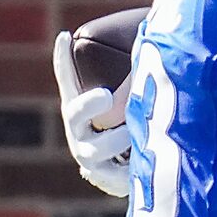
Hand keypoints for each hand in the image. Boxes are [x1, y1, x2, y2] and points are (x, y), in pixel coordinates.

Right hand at [53, 30, 133, 198]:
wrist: (124, 178)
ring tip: (143, 133)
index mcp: (80, 110)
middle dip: (89, 103)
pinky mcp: (104, 180)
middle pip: (75, 113)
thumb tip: (153, 38)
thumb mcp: (128, 107)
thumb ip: (133, 81)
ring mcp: (89, 157)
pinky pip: (119, 174)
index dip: (63, 60)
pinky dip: (135, 167)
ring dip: (123, 139)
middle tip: (105, 94)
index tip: (65, 36)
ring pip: (101, 147)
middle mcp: (79, 132)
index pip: (67, 81)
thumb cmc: (127, 131)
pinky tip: (148, 163)